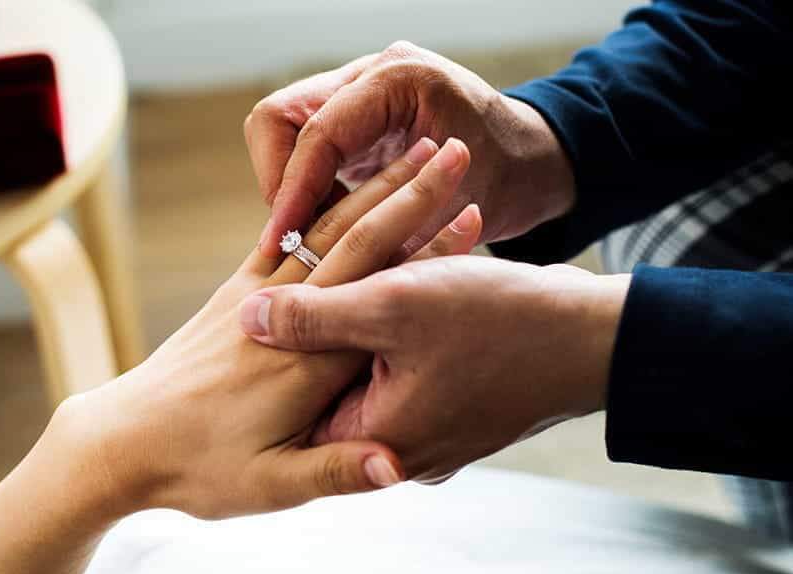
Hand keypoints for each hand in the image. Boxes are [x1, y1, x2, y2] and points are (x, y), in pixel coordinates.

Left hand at [0, 138, 481, 573]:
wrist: (121, 442)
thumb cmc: (197, 470)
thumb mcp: (270, 487)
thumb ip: (336, 472)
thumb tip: (394, 467)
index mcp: (310, 362)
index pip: (377, 288)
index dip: (427, 243)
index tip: (470, 205)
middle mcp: (289, 319)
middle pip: (354, 239)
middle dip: (407, 193)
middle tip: (447, 151)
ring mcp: (257, 296)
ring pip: (325, 227)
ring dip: (372, 188)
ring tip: (410, 153)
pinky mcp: (237, 294)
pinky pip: (286, 236)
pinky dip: (324, 207)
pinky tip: (345, 185)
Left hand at [238, 256, 630, 482]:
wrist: (596, 340)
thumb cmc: (501, 324)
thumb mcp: (395, 309)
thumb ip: (315, 321)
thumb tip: (249, 320)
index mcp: (374, 434)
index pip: (295, 402)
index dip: (271, 352)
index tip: (249, 314)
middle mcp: (398, 442)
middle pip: (330, 386)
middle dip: (316, 332)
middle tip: (289, 288)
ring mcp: (429, 427)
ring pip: (369, 370)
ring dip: (358, 322)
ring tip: (337, 284)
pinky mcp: (451, 403)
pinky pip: (404, 366)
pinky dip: (393, 328)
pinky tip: (389, 286)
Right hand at [245, 40, 575, 257]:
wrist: (533, 163)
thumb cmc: (504, 185)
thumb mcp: (448, 210)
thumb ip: (382, 225)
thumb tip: (314, 262)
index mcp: (400, 80)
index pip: (315, 131)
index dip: (290, 192)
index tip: (280, 243)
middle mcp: (371, 74)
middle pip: (279, 119)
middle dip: (279, 182)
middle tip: (293, 238)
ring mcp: (359, 90)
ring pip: (283, 132)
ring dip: (289, 187)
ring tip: (309, 237)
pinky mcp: (354, 115)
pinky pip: (305, 146)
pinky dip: (305, 187)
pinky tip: (324, 225)